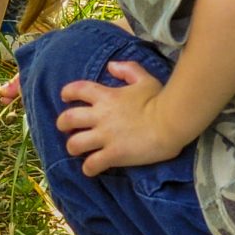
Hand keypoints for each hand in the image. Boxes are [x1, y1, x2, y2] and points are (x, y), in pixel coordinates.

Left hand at [56, 61, 191, 175]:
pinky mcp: (114, 155)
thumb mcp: (145, 79)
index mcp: (106, 96)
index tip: (65, 98)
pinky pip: (92, 164)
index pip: (77, 89)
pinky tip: (91, 169)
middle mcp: (101, 116)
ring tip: (78, 150)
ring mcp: (106, 136)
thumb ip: (128, 69)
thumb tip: (111, 66)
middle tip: (67, 129)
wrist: (172, 122)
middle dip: (62, 124)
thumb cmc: (160, 100)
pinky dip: (88, 168)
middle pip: (68, 119)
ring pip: (74, 144)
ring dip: (73, 147)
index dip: (67, 93)